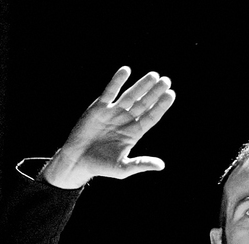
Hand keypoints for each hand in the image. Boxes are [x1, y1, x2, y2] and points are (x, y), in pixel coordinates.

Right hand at [41, 66, 176, 188]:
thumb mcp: (123, 168)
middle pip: (143, 103)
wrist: (77, 161)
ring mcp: (112, 112)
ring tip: (154, 75)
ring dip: (141, 85)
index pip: (151, 117)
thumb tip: (162, 165)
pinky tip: (126, 70)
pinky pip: (110, 92)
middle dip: (154, 92)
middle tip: (166, 81)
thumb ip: (141, 164)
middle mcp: (125, 120)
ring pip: (130, 96)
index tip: (171, 94)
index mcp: (134, 133)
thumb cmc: (101, 166)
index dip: (161, 106)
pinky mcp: (98, 108)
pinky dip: (117, 81)